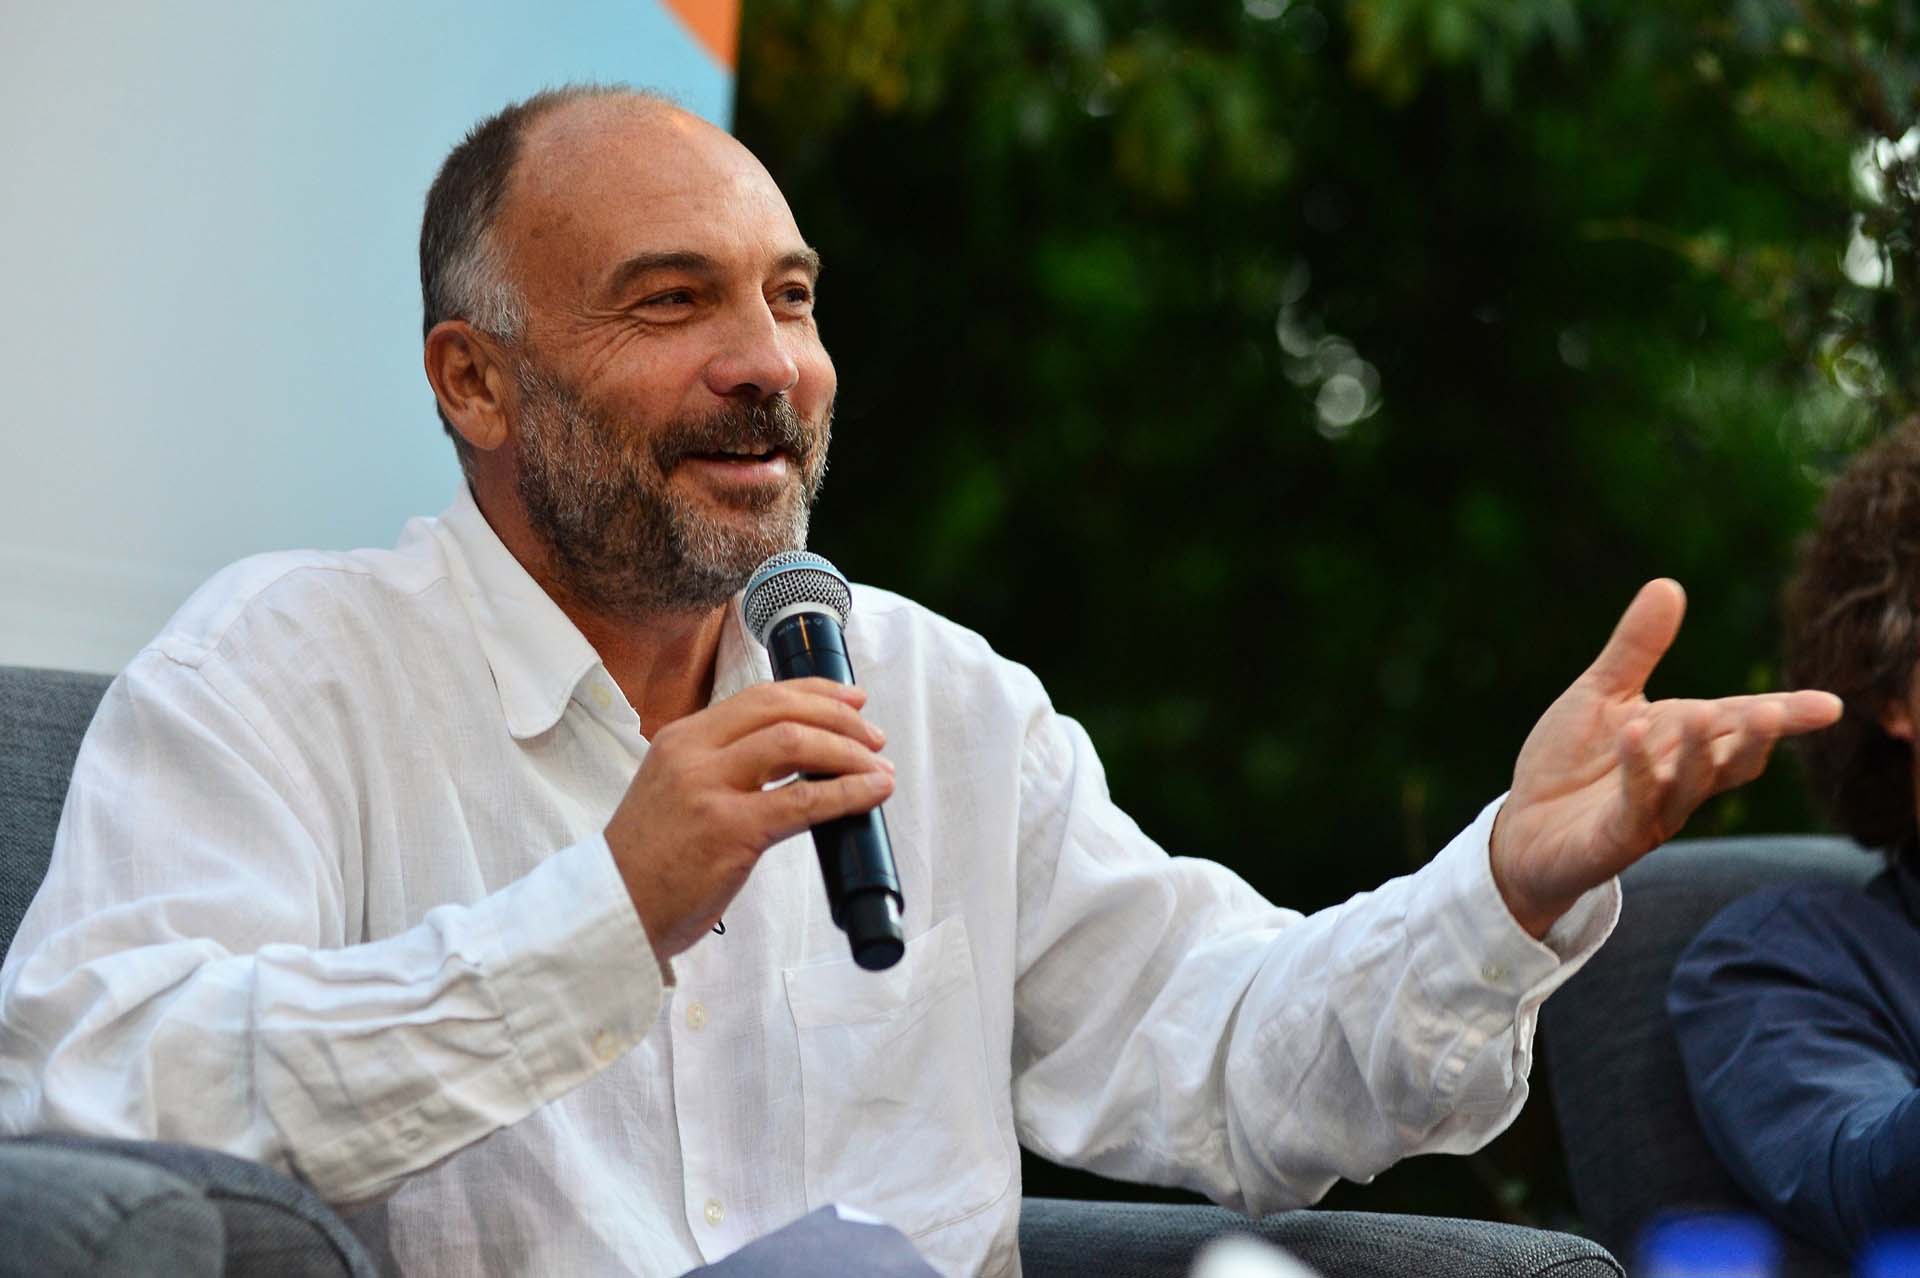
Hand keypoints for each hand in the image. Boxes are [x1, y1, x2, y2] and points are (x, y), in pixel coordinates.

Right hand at [605, 677, 894, 963]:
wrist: (614, 910)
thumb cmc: (651, 862)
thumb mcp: (676, 791)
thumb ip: (722, 767)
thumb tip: (797, 758)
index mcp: (682, 738)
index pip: (759, 696)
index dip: (814, 693)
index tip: (851, 700)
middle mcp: (692, 753)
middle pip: (781, 710)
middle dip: (839, 717)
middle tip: (873, 738)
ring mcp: (708, 789)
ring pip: (795, 743)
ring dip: (848, 752)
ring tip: (878, 767)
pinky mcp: (729, 830)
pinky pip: (802, 800)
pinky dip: (847, 792)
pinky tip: (871, 793)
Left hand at [1490, 579, 1841, 937]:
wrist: (1522, 829)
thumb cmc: (1571, 762)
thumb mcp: (1603, 695)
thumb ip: (1636, 648)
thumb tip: (1669, 584)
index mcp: (1684, 742)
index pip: (1740, 723)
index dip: (1786, 715)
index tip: (1830, 705)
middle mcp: (1680, 779)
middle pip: (1731, 758)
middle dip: (1755, 736)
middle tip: (1775, 712)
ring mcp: (1652, 811)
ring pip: (1691, 785)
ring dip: (1698, 751)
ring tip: (1700, 713)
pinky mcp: (1616, 837)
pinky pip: (1634, 804)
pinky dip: (1637, 770)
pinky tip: (1631, 733)